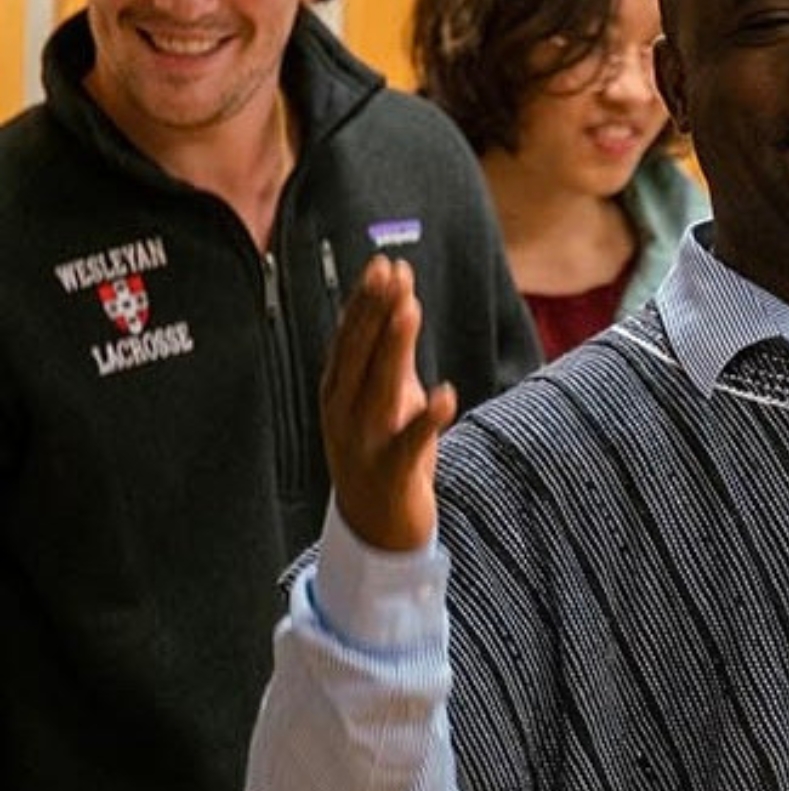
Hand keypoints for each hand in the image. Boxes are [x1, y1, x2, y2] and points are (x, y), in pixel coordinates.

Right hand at [319, 256, 453, 551]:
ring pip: (379, 388)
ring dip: (393, 347)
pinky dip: (427, 420)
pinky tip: (446, 396)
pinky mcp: (390, 470)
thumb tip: (402, 302)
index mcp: (339, 390)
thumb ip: (393, 354)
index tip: (385, 265)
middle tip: (391, 273)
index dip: (367, 302)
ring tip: (410, 309)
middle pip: (359, 354)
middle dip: (375, 312)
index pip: (351, 338)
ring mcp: (364, 441)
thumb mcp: (387, 397)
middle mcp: (344, 411)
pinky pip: (409, 443)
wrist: (373, 525)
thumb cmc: (382, 451)